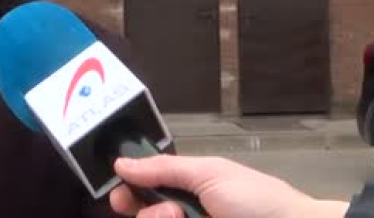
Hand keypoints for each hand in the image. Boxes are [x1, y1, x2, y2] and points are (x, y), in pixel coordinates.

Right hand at [109, 154, 349, 217]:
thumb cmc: (254, 199)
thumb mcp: (209, 173)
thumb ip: (164, 169)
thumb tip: (121, 162)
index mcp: (191, 188)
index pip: (148, 190)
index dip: (130, 192)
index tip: (120, 196)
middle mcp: (188, 212)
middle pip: (146, 214)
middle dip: (144, 211)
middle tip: (166, 213)